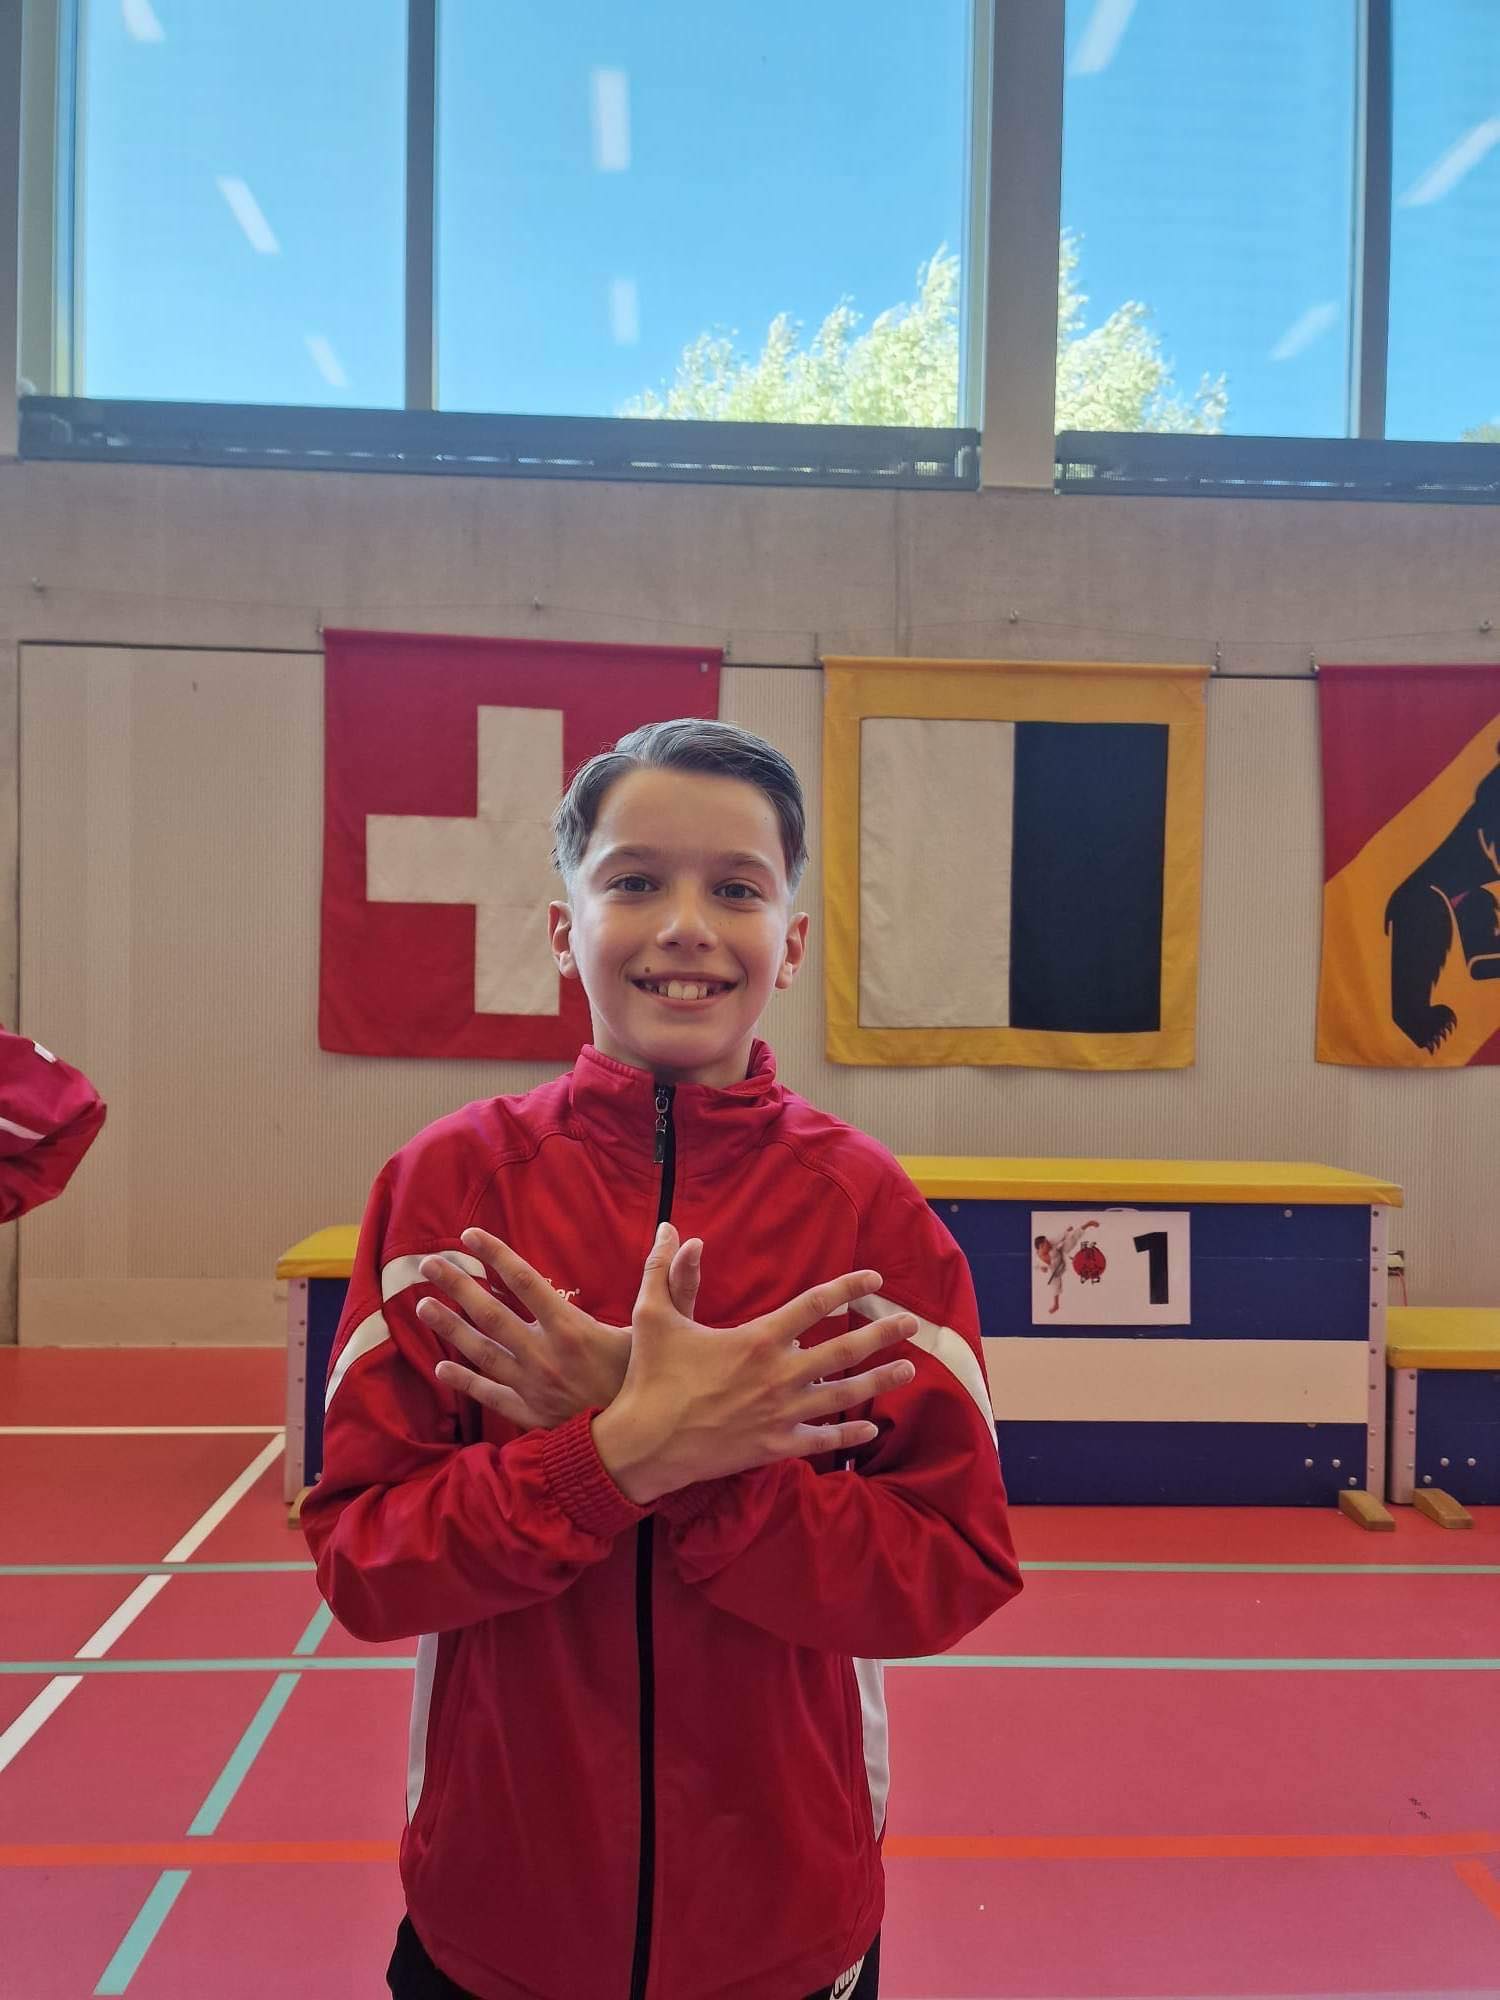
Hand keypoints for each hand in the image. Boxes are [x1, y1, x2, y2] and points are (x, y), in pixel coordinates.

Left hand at [416, 1227, 703, 1429]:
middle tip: (427, 1263)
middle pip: (491, 1313)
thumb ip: (673, 1281)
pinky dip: (463, 1382)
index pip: (525, 1281)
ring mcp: (532, 1386)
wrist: (645, 1448)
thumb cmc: (656, 1382)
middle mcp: (544, 1355)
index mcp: (572, 1329)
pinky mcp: (529, 1414)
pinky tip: (440, 1369)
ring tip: (421, 1306)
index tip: (469, 1236)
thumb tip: (685, 1238)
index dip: (495, 1255)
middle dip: (457, 1285)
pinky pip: (489, 1394)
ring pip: (481, 1351)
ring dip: (449, 1328)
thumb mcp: (667, 1327)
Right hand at [591, 1223, 917, 1504]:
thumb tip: (670, 1228)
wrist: (645, 1444)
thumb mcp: (653, 1316)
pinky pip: (823, 1439)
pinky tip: (871, 1428)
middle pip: (845, 1351)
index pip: (815, 1305)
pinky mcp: (776, 1445)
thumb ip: (663, 1269)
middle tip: (913, 1323)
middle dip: (883, 1333)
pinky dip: (850, 1434)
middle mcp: (779, 1375)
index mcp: (757, 1339)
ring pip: (844, 1395)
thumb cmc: (650, 1377)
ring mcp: (782, 1413)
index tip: (874, 1278)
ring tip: (908, 1369)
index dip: (849, 1287)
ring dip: (879, 1380)